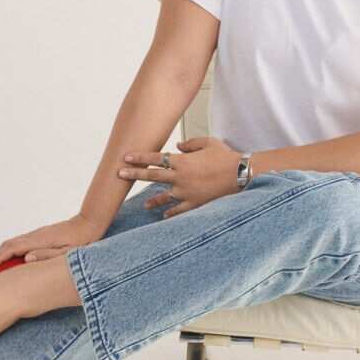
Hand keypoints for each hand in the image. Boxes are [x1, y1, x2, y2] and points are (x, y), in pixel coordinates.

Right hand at [0, 213, 104, 272]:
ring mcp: (37, 234)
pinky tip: (10, 259)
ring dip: (1, 253)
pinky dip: (10, 250)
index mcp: (39, 240)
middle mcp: (35, 235)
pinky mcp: (40, 235)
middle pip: (8, 245)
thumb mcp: (66, 253)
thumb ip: (47, 256)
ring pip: (13, 243)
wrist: (89, 224)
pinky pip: (20, 243)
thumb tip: (26, 259)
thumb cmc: (82, 241)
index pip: (12, 249)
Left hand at [120, 136, 242, 217]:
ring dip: (152, 200)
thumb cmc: (225, 156)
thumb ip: (190, 143)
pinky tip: (164, 217)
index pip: (155, 158)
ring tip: (144, 205)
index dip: (140, 157)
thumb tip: (177, 145)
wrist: (239, 173)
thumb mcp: (208, 142)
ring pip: (164, 196)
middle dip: (135, 174)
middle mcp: (180, 177)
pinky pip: (179, 210)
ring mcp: (187, 191)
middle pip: (153, 175)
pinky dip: (171, 213)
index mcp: (182, 160)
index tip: (126, 158)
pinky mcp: (196, 203)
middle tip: (120, 174)